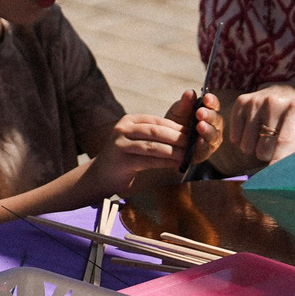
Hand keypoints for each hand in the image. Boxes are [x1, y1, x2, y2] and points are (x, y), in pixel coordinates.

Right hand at [91, 92, 222, 186]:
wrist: (101, 175)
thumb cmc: (125, 157)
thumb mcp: (137, 140)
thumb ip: (155, 136)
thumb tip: (184, 136)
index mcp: (129, 120)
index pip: (156, 121)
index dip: (176, 126)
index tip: (191, 133)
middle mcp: (123, 129)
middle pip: (155, 131)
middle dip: (177, 138)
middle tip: (192, 144)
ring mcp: (120, 144)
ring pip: (153, 146)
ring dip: (173, 151)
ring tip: (187, 155)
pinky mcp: (121, 160)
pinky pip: (148, 160)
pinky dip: (164, 162)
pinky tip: (175, 164)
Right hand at [227, 83, 294, 167]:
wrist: (291, 90)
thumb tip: (286, 172)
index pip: (285, 141)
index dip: (278, 162)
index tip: (272, 180)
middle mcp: (274, 102)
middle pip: (263, 149)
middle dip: (269, 155)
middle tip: (277, 145)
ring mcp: (255, 101)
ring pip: (246, 145)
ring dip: (255, 148)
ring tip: (267, 137)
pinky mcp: (241, 101)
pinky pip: (235, 137)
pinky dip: (243, 140)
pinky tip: (255, 131)